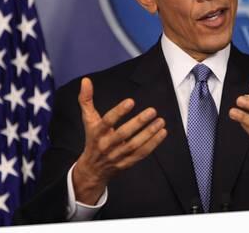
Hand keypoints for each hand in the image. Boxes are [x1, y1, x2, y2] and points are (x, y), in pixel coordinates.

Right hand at [72, 77, 166, 204]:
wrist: (92, 169)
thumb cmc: (93, 139)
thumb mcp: (88, 120)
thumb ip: (86, 100)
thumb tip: (86, 80)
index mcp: (97, 133)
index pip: (107, 121)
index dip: (119, 112)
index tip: (131, 101)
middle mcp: (107, 145)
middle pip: (123, 134)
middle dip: (138, 122)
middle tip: (152, 111)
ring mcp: (117, 155)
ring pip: (135, 145)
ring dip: (149, 133)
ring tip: (161, 121)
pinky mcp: (127, 163)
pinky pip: (141, 153)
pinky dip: (153, 144)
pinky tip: (162, 133)